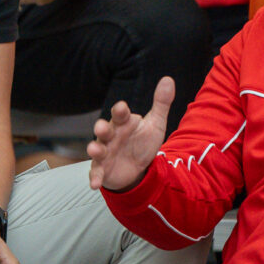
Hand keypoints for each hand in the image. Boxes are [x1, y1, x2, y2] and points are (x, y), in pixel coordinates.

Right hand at [88, 76, 173, 192]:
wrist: (137, 168)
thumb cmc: (142, 142)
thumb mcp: (155, 124)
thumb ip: (160, 103)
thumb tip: (168, 79)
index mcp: (123, 123)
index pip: (120, 114)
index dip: (120, 111)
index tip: (122, 108)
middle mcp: (110, 136)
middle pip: (104, 130)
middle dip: (102, 128)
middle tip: (101, 127)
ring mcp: (104, 153)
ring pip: (97, 149)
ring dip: (94, 149)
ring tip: (94, 150)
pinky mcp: (102, 170)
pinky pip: (96, 173)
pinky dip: (94, 178)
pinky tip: (94, 184)